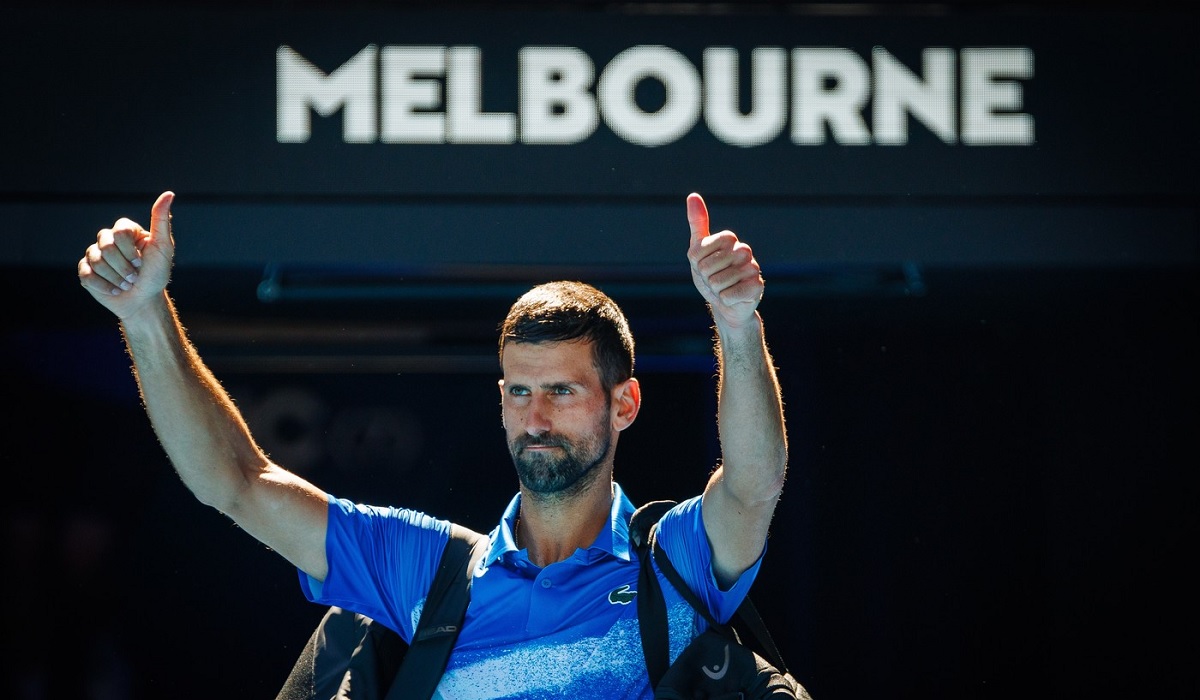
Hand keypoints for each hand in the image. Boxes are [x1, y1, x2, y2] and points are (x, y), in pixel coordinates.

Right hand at [78, 191, 175, 319]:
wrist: (144, 300)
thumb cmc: (156, 274)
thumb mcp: (164, 247)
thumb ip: (161, 220)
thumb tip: (169, 193)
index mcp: (125, 231)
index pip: (119, 231)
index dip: (131, 251)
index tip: (142, 262)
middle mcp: (107, 239)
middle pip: (106, 246)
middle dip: (124, 267)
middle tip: (134, 276)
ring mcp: (94, 254)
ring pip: (96, 261)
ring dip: (116, 278)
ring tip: (127, 284)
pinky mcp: (86, 271)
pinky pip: (86, 274)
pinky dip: (104, 286)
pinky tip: (115, 290)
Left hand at [686, 192, 762, 328]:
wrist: (725, 304)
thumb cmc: (711, 275)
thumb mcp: (699, 251)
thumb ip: (698, 224)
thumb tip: (693, 196)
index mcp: (730, 240)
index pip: (701, 249)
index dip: (698, 261)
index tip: (705, 264)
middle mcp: (744, 251)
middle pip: (708, 266)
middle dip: (706, 277)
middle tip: (714, 279)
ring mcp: (753, 269)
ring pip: (718, 282)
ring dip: (716, 290)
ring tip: (724, 288)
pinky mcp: (757, 287)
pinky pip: (729, 295)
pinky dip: (725, 300)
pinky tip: (733, 298)